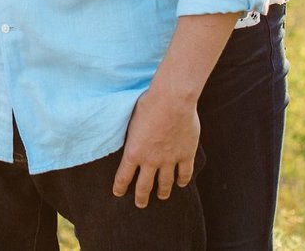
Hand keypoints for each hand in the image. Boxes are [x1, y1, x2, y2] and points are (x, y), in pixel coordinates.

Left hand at [112, 87, 199, 207]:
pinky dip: (182, 180)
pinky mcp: (186, 155)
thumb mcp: (132, 120)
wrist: (171, 100)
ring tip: (162, 196)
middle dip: (141, 197)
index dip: (120, 187)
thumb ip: (132, 134)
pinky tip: (181, 183)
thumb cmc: (148, 104)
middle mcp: (150, 161)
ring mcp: (169, 160)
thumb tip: (131, 139)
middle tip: (140, 204)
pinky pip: (184, 173)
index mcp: (133, 152)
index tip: (118, 193)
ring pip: (165, 183)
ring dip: (163, 192)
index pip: (123, 176)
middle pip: (144, 186)